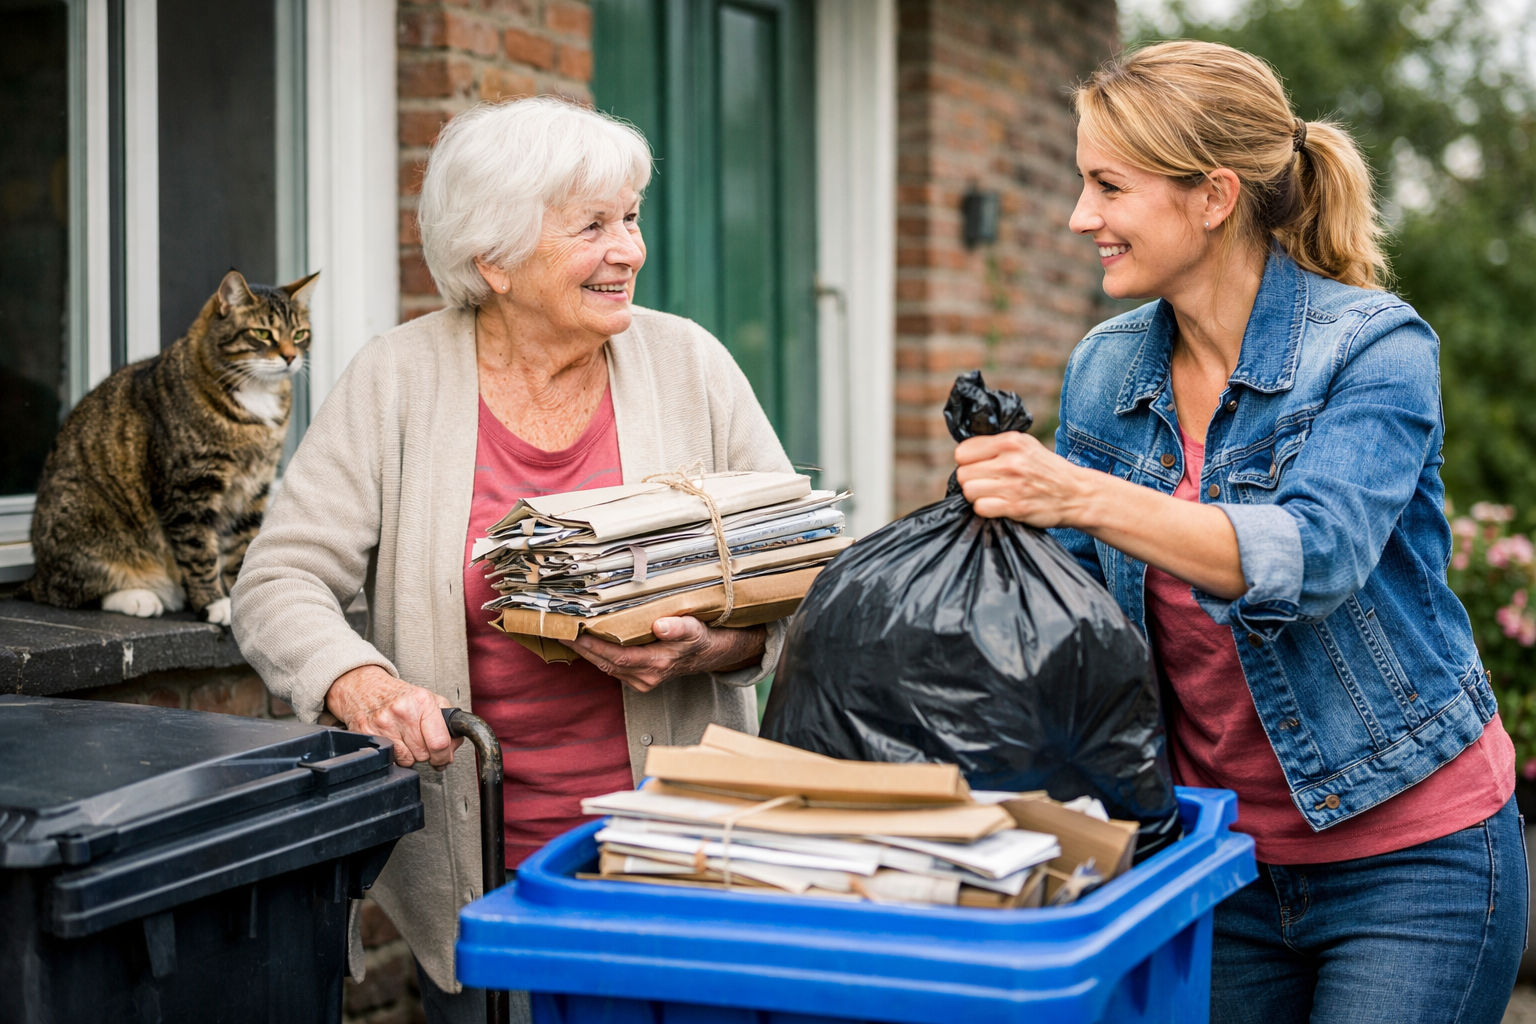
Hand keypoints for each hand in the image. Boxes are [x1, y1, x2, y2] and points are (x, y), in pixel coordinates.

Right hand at [325, 665, 460, 767]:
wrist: (365, 687)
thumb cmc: (398, 695)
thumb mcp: (427, 698)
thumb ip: (446, 719)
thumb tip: (455, 743)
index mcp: (422, 701)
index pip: (439, 742)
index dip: (445, 756)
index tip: (444, 758)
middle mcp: (403, 712)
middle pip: (424, 754)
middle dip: (427, 753)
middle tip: (421, 742)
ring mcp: (384, 724)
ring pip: (408, 760)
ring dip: (410, 755)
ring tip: (406, 739)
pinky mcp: (369, 733)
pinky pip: (390, 759)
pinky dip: (395, 756)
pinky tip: (394, 742)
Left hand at [566, 617, 765, 692]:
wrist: (712, 656)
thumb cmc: (702, 639)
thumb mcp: (696, 629)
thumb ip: (679, 627)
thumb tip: (659, 625)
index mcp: (657, 664)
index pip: (616, 656)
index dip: (592, 645)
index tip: (571, 630)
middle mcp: (645, 677)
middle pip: (604, 663)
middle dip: (579, 647)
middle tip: (555, 628)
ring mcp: (641, 680)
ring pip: (605, 666)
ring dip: (584, 651)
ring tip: (563, 632)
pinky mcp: (639, 677)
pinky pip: (612, 667)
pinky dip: (596, 654)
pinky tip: (583, 641)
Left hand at [953, 431, 1089, 526]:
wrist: (1076, 493)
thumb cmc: (1046, 469)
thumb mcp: (1025, 445)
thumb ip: (996, 444)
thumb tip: (963, 454)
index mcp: (1010, 441)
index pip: (963, 452)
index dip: (968, 462)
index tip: (979, 467)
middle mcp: (1011, 461)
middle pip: (962, 474)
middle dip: (971, 480)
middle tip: (988, 483)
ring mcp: (1013, 485)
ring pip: (968, 491)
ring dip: (977, 496)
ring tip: (993, 494)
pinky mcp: (1015, 507)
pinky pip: (980, 508)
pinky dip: (986, 509)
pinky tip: (999, 505)